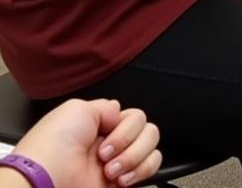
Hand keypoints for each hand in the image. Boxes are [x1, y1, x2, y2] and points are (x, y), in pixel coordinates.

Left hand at [13, 98, 160, 187]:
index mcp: (99, 125)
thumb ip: (106, 107)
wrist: (44, 183)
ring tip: (110, 169)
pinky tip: (121, 178)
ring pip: (151, 146)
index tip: (107, 129)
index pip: (132, 114)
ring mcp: (118, 164)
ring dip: (134, 155)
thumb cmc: (52, 149)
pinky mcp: (124, 182)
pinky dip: (142, 169)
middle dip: (129, 138)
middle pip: (146, 127)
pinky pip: (150, 167)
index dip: (125, 121)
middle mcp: (110, 143)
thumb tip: (120, 112)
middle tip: (105, 152)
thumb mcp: (77, 109)